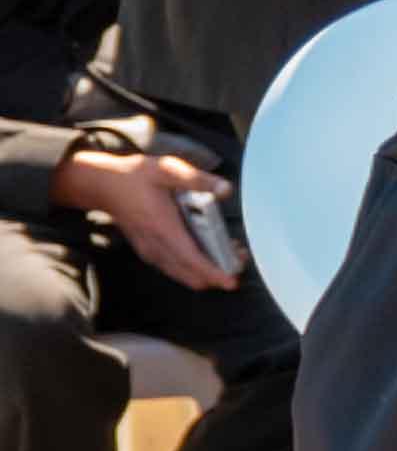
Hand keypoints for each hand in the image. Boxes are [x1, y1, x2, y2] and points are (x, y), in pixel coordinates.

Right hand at [58, 143, 233, 292]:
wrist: (103, 185)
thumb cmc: (135, 176)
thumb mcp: (168, 169)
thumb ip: (198, 180)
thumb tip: (226, 190)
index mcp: (163, 227)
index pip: (190, 258)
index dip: (212, 272)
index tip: (231, 282)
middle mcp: (155, 245)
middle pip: (190, 273)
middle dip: (217, 273)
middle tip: (239, 259)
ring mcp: (150, 250)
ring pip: (182, 274)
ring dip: (207, 271)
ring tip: (230, 254)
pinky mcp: (149, 250)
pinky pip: (174, 267)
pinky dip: (193, 267)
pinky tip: (209, 252)